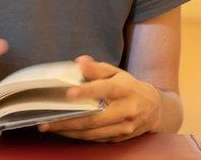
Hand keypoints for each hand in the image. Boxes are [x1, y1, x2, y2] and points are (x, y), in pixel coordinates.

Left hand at [38, 55, 161, 142]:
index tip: (70, 93)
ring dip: (69, 131)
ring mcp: (124, 127)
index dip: (88, 91)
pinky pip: (96, 139)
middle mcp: (127, 109)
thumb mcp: (117, 73)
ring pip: (93, 132)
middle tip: (47, 120)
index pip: (105, 89)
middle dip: (69, 120)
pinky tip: (65, 131)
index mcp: (125, 89)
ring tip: (49, 127)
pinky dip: (79, 136)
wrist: (154, 109)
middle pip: (95, 118)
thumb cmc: (130, 87)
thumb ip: (97, 69)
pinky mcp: (120, 138)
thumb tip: (80, 62)